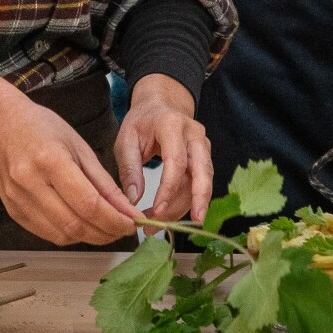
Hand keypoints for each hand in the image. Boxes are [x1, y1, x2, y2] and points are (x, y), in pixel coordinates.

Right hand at [0, 71, 137, 245]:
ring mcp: (18, 200)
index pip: (88, 203)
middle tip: (124, 229)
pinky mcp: (13, 211)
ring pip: (62, 235)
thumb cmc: (41, 128)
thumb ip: (103, 183)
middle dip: (106, 233)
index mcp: (50, 160)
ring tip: (107, 229)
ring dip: (90, 237)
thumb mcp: (79, 146)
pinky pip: (48, 234)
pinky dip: (71, 235)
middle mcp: (30, 183)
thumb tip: (126, 211)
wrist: (0, 126)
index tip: (132, 223)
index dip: (115, 219)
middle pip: (75, 224)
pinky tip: (83, 225)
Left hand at [114, 75, 212, 221]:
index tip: (156, 211)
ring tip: (161, 225)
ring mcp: (204, 146)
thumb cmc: (141, 123)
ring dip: (187, 207)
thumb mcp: (126, 140)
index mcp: (172, 125)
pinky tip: (170, 216)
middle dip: (195, 201)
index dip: (169, 189)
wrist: (160, 106)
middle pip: (202, 173)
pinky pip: (200, 183)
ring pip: (203, 182)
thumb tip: (134, 200)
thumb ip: (130, 169)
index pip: (176, 161)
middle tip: (182, 226)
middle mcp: (195, 135)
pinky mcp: (205, 158)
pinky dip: (187, 202)